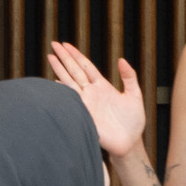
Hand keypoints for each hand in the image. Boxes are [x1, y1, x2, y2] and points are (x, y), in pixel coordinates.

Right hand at [48, 41, 147, 158]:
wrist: (130, 142)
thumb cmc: (133, 121)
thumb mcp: (134, 95)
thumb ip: (129, 77)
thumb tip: (121, 59)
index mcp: (102, 86)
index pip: (86, 66)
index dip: (76, 55)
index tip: (66, 44)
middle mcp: (91, 93)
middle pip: (75, 70)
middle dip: (64, 57)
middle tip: (54, 43)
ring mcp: (86, 103)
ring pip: (70, 82)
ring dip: (60, 69)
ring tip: (50, 56)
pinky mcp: (84, 114)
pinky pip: (71, 101)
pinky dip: (62, 92)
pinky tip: (54, 83)